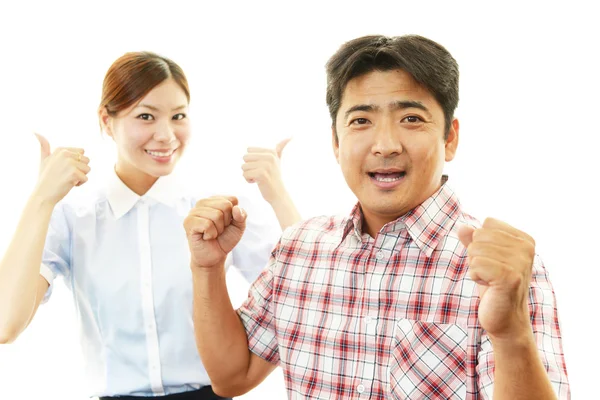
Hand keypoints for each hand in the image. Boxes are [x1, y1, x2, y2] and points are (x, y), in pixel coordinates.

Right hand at [33, 133, 90, 204]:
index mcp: (61, 149)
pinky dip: (80, 184)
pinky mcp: (74, 173)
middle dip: (80, 169)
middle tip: (66, 175)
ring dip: (80, 176)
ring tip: (67, 179)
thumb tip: (36, 132)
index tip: (64, 168)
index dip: (76, 162)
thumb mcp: (44, 159)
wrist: (43, 194)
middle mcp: (65, 154)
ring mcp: (70, 163)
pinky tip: (69, 184)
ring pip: (88, 169)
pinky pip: (86, 178)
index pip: (81, 152)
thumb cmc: (45, 178)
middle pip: (86, 160)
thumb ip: (44, 146)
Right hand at [184, 196, 246, 267]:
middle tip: (218, 230)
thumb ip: (241, 216)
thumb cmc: (224, 239)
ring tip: (211, 233)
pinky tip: (206, 237)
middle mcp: (203, 203)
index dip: (233, 215)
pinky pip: (207, 224)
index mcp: (215, 200)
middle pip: (225, 205)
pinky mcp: (188, 222)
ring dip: (218, 229)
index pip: (232, 199)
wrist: (214, 256)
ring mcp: (194, 211)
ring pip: (216, 215)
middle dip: (226, 222)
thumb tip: (236, 208)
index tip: (227, 223)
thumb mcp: (238, 227)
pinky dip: (211, 234)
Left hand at [242, 138, 290, 203]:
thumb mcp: (278, 160)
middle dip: (249, 167)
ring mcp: (265, 165)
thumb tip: (291, 136)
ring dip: (249, 174)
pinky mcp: (261, 174)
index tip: (262, 166)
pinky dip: (248, 180)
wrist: (278, 194)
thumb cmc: (275, 177)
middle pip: (245, 158)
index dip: (252, 160)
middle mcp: (269, 156)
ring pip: (244, 167)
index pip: (248, 151)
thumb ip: (280, 148)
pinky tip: (257, 182)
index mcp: (271, 151)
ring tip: (259, 178)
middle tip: (260, 173)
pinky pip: (244, 174)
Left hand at [458, 218, 534, 339]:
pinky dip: (476, 276)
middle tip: (491, 273)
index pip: (487, 223)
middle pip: (479, 235)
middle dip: (476, 255)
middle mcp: (526, 247)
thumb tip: (462, 226)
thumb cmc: (494, 286)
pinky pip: (476, 264)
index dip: (481, 242)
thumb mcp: (483, 258)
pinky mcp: (510, 277)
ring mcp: (520, 262)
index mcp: (524, 239)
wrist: (506, 319)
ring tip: (491, 281)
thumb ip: (473, 240)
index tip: (493, 262)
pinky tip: (489, 287)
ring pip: (475, 250)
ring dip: (476, 268)